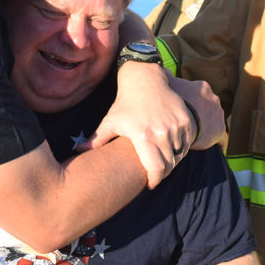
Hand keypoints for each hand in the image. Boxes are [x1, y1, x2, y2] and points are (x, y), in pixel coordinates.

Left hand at [86, 62, 194, 187]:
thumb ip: (96, 139)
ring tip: (163, 163)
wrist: (145, 80)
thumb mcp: (110, 121)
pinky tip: (172, 150)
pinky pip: (187, 143)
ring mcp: (176, 125)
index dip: (154, 181)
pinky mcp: (185, 120)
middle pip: (169, 165)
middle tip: (156, 176)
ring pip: (179, 155)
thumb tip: (78, 151)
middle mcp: (162, 132)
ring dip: (173, 162)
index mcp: (144, 136)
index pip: (156, 169)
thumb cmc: (125, 103)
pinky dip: (181, 150)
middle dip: (163, 174)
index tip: (149, 184)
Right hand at [168, 76, 224, 149]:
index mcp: (202, 88)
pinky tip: (210, 147)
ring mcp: (218, 115)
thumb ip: (165, 76)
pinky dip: (217, 142)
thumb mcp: (168, 85)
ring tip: (196, 136)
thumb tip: (161, 68)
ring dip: (207, 126)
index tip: (184, 109)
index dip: (190, 102)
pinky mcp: (220, 131)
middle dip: (200, 113)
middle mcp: (214, 99)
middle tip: (188, 123)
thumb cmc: (172, 102)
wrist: (182, 122)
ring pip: (213, 121)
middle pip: (207, 106)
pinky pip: (221, 138)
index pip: (197, 94)